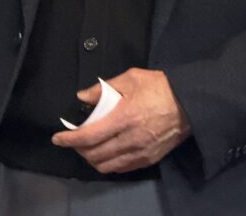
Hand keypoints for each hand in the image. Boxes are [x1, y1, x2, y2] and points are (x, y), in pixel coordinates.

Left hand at [51, 68, 189, 173]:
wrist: (189, 103)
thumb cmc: (159, 86)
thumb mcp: (131, 77)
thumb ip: (104, 88)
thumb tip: (82, 96)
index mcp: (123, 116)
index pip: (89, 135)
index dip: (69, 139)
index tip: (56, 139)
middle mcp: (129, 138)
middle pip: (94, 154)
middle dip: (78, 150)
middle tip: (73, 140)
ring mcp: (139, 152)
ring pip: (105, 165)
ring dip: (91, 159)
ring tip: (86, 148)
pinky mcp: (148, 159)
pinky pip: (121, 169)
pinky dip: (107, 164)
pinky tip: (105, 154)